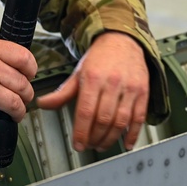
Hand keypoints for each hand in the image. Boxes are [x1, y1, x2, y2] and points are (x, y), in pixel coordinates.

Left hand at [36, 32, 148, 151]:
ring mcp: (130, 88)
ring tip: (101, 145)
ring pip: (121, 121)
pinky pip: (139, 117)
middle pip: (103, 119)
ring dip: (110, 138)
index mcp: (94, 78)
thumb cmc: (100, 58)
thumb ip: (63, 92)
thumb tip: (43, 104)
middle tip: (88, 145)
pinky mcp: (143, 92)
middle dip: (94, 137)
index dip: (81, 132)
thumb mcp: (79, 73)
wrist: (123, 40)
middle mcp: (113, 83)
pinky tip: (126, 143)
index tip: (78, 144)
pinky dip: (133, 134)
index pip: (86, 111)